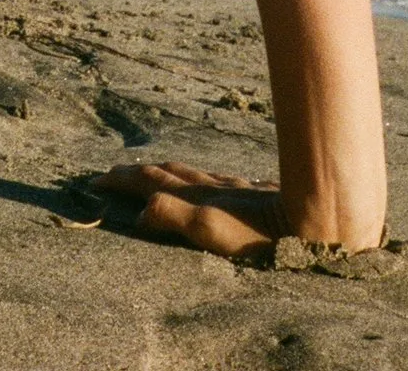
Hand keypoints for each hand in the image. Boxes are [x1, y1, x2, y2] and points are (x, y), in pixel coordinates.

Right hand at [90, 162, 291, 260]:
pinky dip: (201, 180)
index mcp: (195, 194)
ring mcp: (235, 187)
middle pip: (167, 172)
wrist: (312, 222)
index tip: (96, 180)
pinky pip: (218, 180)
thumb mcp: (208, 229)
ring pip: (192, 174)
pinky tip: (214, 184)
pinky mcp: (256, 194)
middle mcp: (211, 185)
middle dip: (137, 172)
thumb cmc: (260, 235)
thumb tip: (138, 210)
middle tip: (115, 173)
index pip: (149, 181)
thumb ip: (171, 216)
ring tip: (156, 174)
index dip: (121, 180)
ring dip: (167, 173)